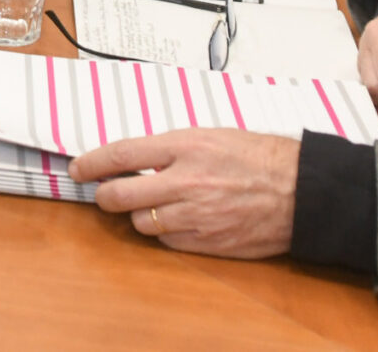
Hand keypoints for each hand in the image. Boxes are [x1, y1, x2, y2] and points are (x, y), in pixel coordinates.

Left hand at [68, 129, 299, 258]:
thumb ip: (171, 148)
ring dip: (139, 216)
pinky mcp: (208, 241)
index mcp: (185, 147)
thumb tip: (134, 158)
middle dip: (105, 196)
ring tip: (152, 205)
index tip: (78, 169)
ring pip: (141, 223)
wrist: (300, 191)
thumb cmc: (259, 157)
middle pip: (121, 196)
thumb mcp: (211, 136)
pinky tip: (176, 221)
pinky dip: (165, 233)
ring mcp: (196, 215)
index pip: (122, 155)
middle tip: (105, 193)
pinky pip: (168, 242)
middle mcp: (186, 182)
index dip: (92, 164)